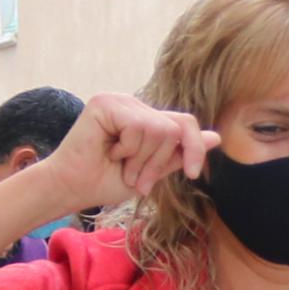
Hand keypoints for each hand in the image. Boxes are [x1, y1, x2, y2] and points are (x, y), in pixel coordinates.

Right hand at [40, 90, 215, 215]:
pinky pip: (138, 126)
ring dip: (141, 159)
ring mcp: (119, 101)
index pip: (185, 123)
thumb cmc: (105, 181)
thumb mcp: (152, 172)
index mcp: (146, 119)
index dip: (194, 148)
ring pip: (158, 129)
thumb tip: (216, 137)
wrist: (72, 189)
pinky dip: (127, 148)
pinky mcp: (105, 103)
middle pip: (174, 128)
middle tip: (136, 177)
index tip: (191, 174)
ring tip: (120, 165)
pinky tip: (109, 151)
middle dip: (159, 161)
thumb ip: (178, 153)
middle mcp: (134, 105)